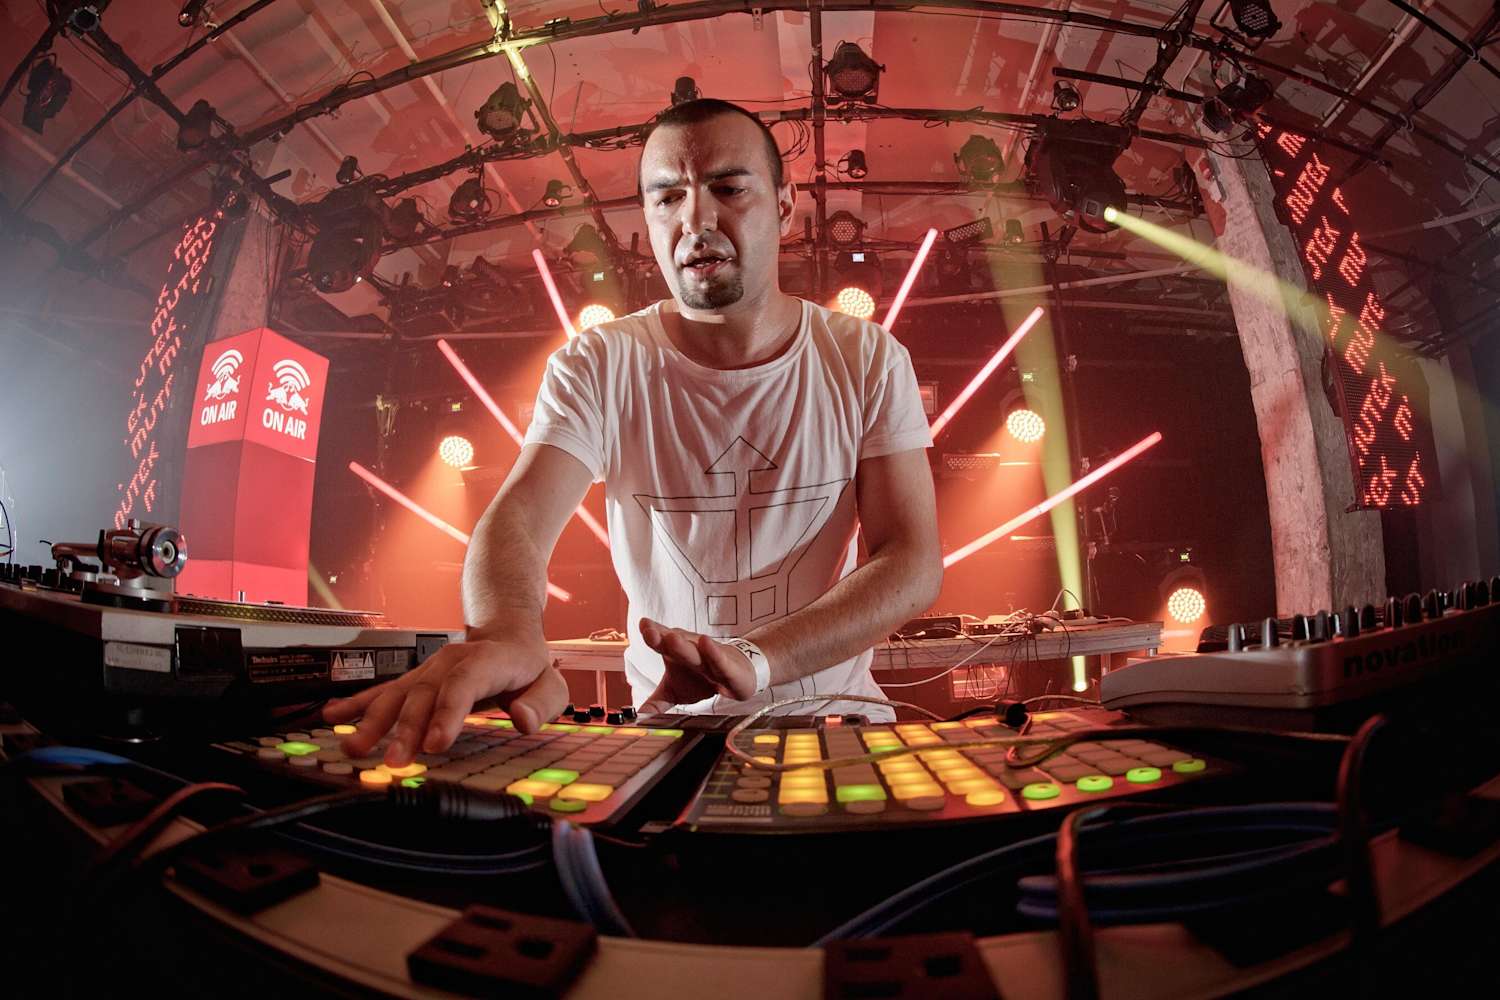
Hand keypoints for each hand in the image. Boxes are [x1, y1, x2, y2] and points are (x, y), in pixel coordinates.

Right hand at [322, 634, 566, 765]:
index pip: (464, 684)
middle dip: (406, 729)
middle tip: (394, 761)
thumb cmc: (528, 666)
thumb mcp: (550, 683)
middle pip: (424, 695)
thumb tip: (523, 721)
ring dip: (374, 722)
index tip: (436, 743)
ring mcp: (428, 670)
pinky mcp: (414, 679)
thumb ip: (542, 703)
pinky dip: (357, 704)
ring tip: (354, 747)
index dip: (448, 712)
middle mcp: (450, 662)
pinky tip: (333, 716)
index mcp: (487, 661)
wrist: (506, 633)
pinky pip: (383, 690)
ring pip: (398, 694)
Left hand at [639, 617, 756, 714]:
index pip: (661, 641)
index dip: (652, 633)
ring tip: (672, 638)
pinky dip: (712, 652)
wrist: (736, 674)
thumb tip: (638, 718)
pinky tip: (706, 642)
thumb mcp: (674, 693)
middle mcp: (689, 650)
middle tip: (648, 631)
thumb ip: (656, 702)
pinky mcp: (726, 666)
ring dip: (683, 645)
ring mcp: (708, 657)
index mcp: (674, 653)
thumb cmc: (701, 679)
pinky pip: (718, 659)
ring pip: (694, 651)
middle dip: (660, 636)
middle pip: (673, 642)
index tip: (643, 626)